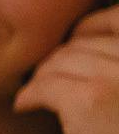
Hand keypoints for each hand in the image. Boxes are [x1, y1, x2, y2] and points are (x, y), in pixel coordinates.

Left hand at [15, 4, 118, 133]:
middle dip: (59, 58)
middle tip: (44, 78)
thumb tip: (77, 43)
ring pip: (62, 60)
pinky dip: (29, 94)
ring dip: (42, 76)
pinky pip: (45, 83)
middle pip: (86, 41)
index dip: (90, 27)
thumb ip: (117, 70)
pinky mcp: (90, 99)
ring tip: (35, 94)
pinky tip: (24, 106)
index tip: (71, 44)